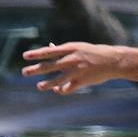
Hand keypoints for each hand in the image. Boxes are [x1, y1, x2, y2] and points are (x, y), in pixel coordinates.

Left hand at [22, 42, 137, 94]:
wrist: (113, 61)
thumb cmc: (93, 52)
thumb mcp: (78, 47)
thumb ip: (63, 50)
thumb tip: (48, 47)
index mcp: (71, 48)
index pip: (49, 51)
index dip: (36, 54)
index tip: (25, 56)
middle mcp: (72, 59)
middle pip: (50, 66)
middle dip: (36, 69)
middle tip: (24, 72)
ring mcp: (77, 71)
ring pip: (58, 80)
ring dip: (47, 84)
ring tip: (39, 86)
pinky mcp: (82, 82)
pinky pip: (67, 88)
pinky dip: (61, 90)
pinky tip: (57, 90)